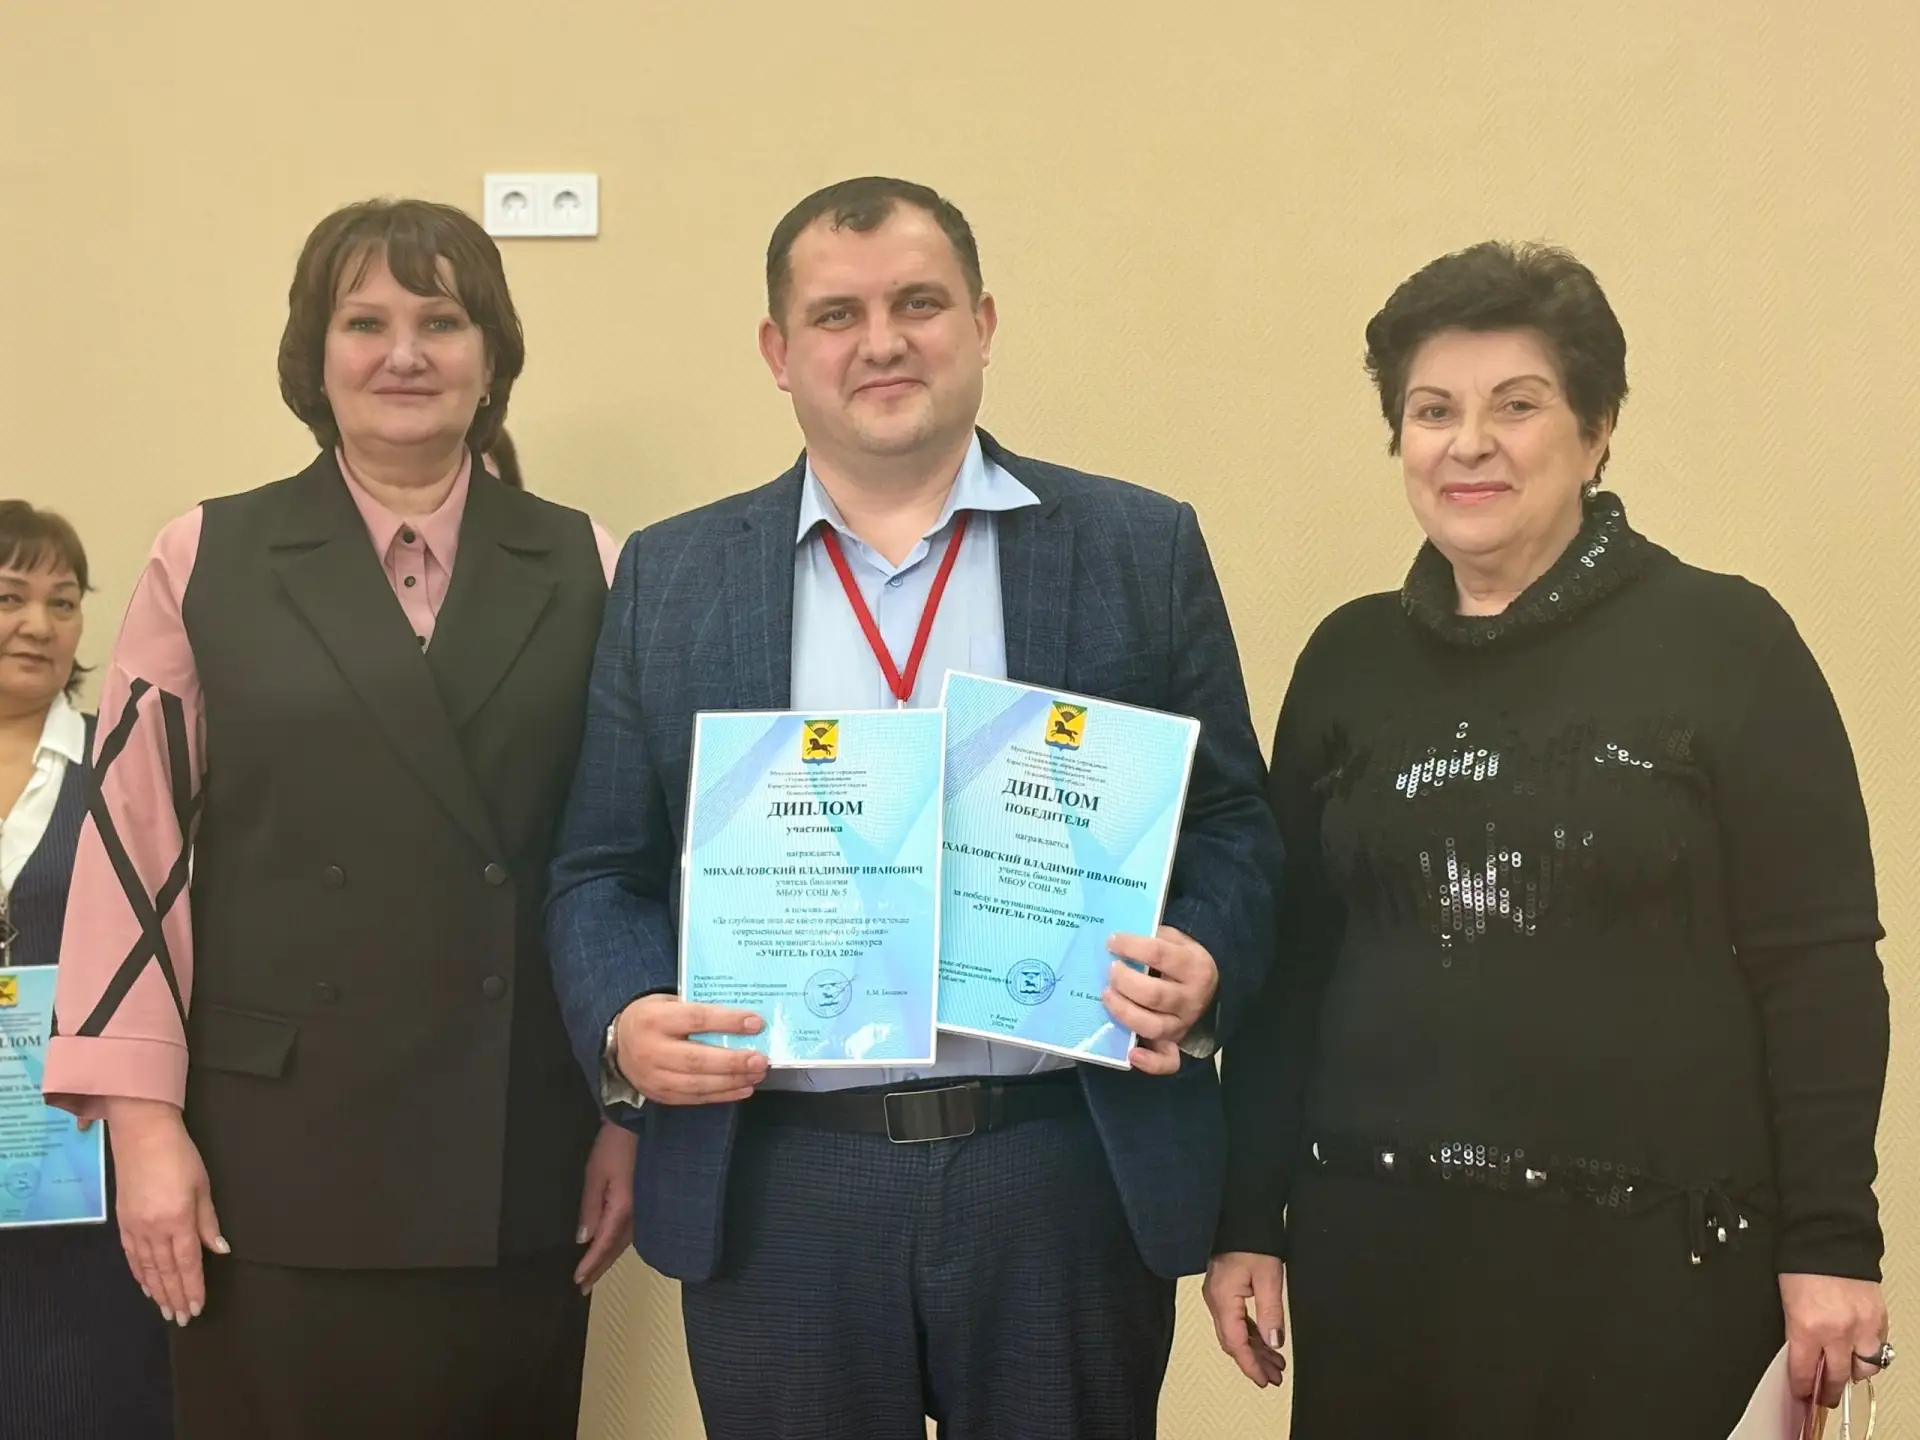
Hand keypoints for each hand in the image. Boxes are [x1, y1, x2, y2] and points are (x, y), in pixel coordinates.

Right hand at [104, 1098, 226, 1326]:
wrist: (142, 1136)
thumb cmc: (180, 1157)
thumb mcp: (202, 1186)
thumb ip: (208, 1222)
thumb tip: (219, 1250)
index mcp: (178, 1221)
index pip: (187, 1264)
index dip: (193, 1288)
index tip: (197, 1308)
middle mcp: (154, 1230)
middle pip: (166, 1272)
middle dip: (175, 1297)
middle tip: (182, 1319)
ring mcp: (135, 1227)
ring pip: (147, 1268)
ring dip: (157, 1292)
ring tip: (166, 1310)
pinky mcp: (123, 1222)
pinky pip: (131, 1256)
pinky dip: (139, 1274)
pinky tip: (146, 1286)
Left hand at [572, 1120, 635, 1293]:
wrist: (639, 1121)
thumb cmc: (614, 1145)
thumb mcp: (595, 1173)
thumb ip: (590, 1207)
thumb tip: (582, 1239)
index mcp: (622, 1209)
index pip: (604, 1245)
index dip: (591, 1265)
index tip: (577, 1282)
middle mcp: (636, 1213)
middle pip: (616, 1248)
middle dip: (600, 1268)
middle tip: (584, 1287)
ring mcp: (643, 1206)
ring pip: (625, 1241)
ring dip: (609, 1258)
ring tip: (595, 1271)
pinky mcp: (644, 1198)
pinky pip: (630, 1230)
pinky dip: (618, 1243)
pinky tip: (613, 1245)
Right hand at [613, 995, 769, 1104]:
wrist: (617, 1046)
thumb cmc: (651, 1017)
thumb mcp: (667, 1002)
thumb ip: (697, 1009)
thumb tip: (742, 1018)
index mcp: (654, 1019)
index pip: (696, 1019)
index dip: (728, 1022)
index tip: (756, 1023)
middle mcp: (652, 1050)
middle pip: (697, 1058)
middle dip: (733, 1061)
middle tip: (761, 1060)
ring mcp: (654, 1077)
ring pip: (697, 1083)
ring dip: (732, 1081)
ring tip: (757, 1075)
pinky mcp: (660, 1095)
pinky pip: (695, 1098)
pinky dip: (722, 1095)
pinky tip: (743, 1088)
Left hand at [1102, 926, 1218, 1074]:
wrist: (1209, 985)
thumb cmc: (1182, 959)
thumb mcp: (1177, 940)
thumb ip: (1155, 936)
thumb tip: (1121, 938)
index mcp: (1195, 968)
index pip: (1160, 955)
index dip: (1132, 947)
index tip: (1112, 941)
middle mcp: (1191, 999)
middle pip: (1154, 995)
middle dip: (1125, 982)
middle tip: (1109, 971)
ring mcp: (1184, 1024)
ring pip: (1153, 1026)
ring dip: (1125, 1012)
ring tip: (1107, 995)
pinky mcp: (1176, 1044)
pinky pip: (1168, 1061)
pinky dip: (1150, 1063)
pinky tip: (1131, 1053)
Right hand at [1204, 1252, 1286, 1386]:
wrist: (1239, 1215)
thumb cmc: (1252, 1240)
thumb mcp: (1268, 1278)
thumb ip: (1271, 1313)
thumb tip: (1274, 1342)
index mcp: (1223, 1300)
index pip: (1236, 1343)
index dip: (1251, 1365)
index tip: (1265, 1381)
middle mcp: (1215, 1301)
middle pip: (1233, 1342)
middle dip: (1254, 1362)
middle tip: (1275, 1377)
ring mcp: (1217, 1295)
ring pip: (1234, 1332)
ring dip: (1254, 1349)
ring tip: (1275, 1363)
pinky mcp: (1222, 1290)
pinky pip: (1234, 1320)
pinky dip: (1250, 1334)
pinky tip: (1264, 1340)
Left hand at [1781, 1272, 1888, 1406]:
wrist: (1829, 1238)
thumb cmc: (1802, 1264)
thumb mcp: (1786, 1301)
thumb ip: (1795, 1330)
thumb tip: (1799, 1353)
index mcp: (1807, 1327)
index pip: (1805, 1372)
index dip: (1802, 1387)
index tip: (1801, 1394)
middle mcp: (1838, 1332)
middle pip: (1837, 1378)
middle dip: (1829, 1392)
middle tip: (1825, 1397)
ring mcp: (1862, 1327)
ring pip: (1864, 1369)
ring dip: (1853, 1373)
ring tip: (1844, 1373)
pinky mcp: (1879, 1319)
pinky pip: (1879, 1349)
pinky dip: (1869, 1354)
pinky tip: (1859, 1351)